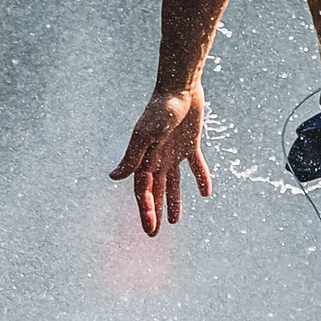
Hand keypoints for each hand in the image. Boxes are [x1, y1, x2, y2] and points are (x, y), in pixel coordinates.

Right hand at [109, 85, 211, 236]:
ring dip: (173, 201)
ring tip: (175, 221)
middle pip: (155, 191)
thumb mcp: (146, 135)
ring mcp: (173, 151)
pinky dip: (201, 178)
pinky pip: (196, 165)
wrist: (180, 87)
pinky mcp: (190, 143)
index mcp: (144, 158)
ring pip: (173, 183)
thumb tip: (113, 177)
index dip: (146, 211)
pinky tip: (206, 193)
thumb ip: (133, 157)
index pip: (143, 190)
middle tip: (154, 234)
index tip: (150, 229)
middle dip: (154, 212)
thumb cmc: (160, 109)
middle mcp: (157, 158)